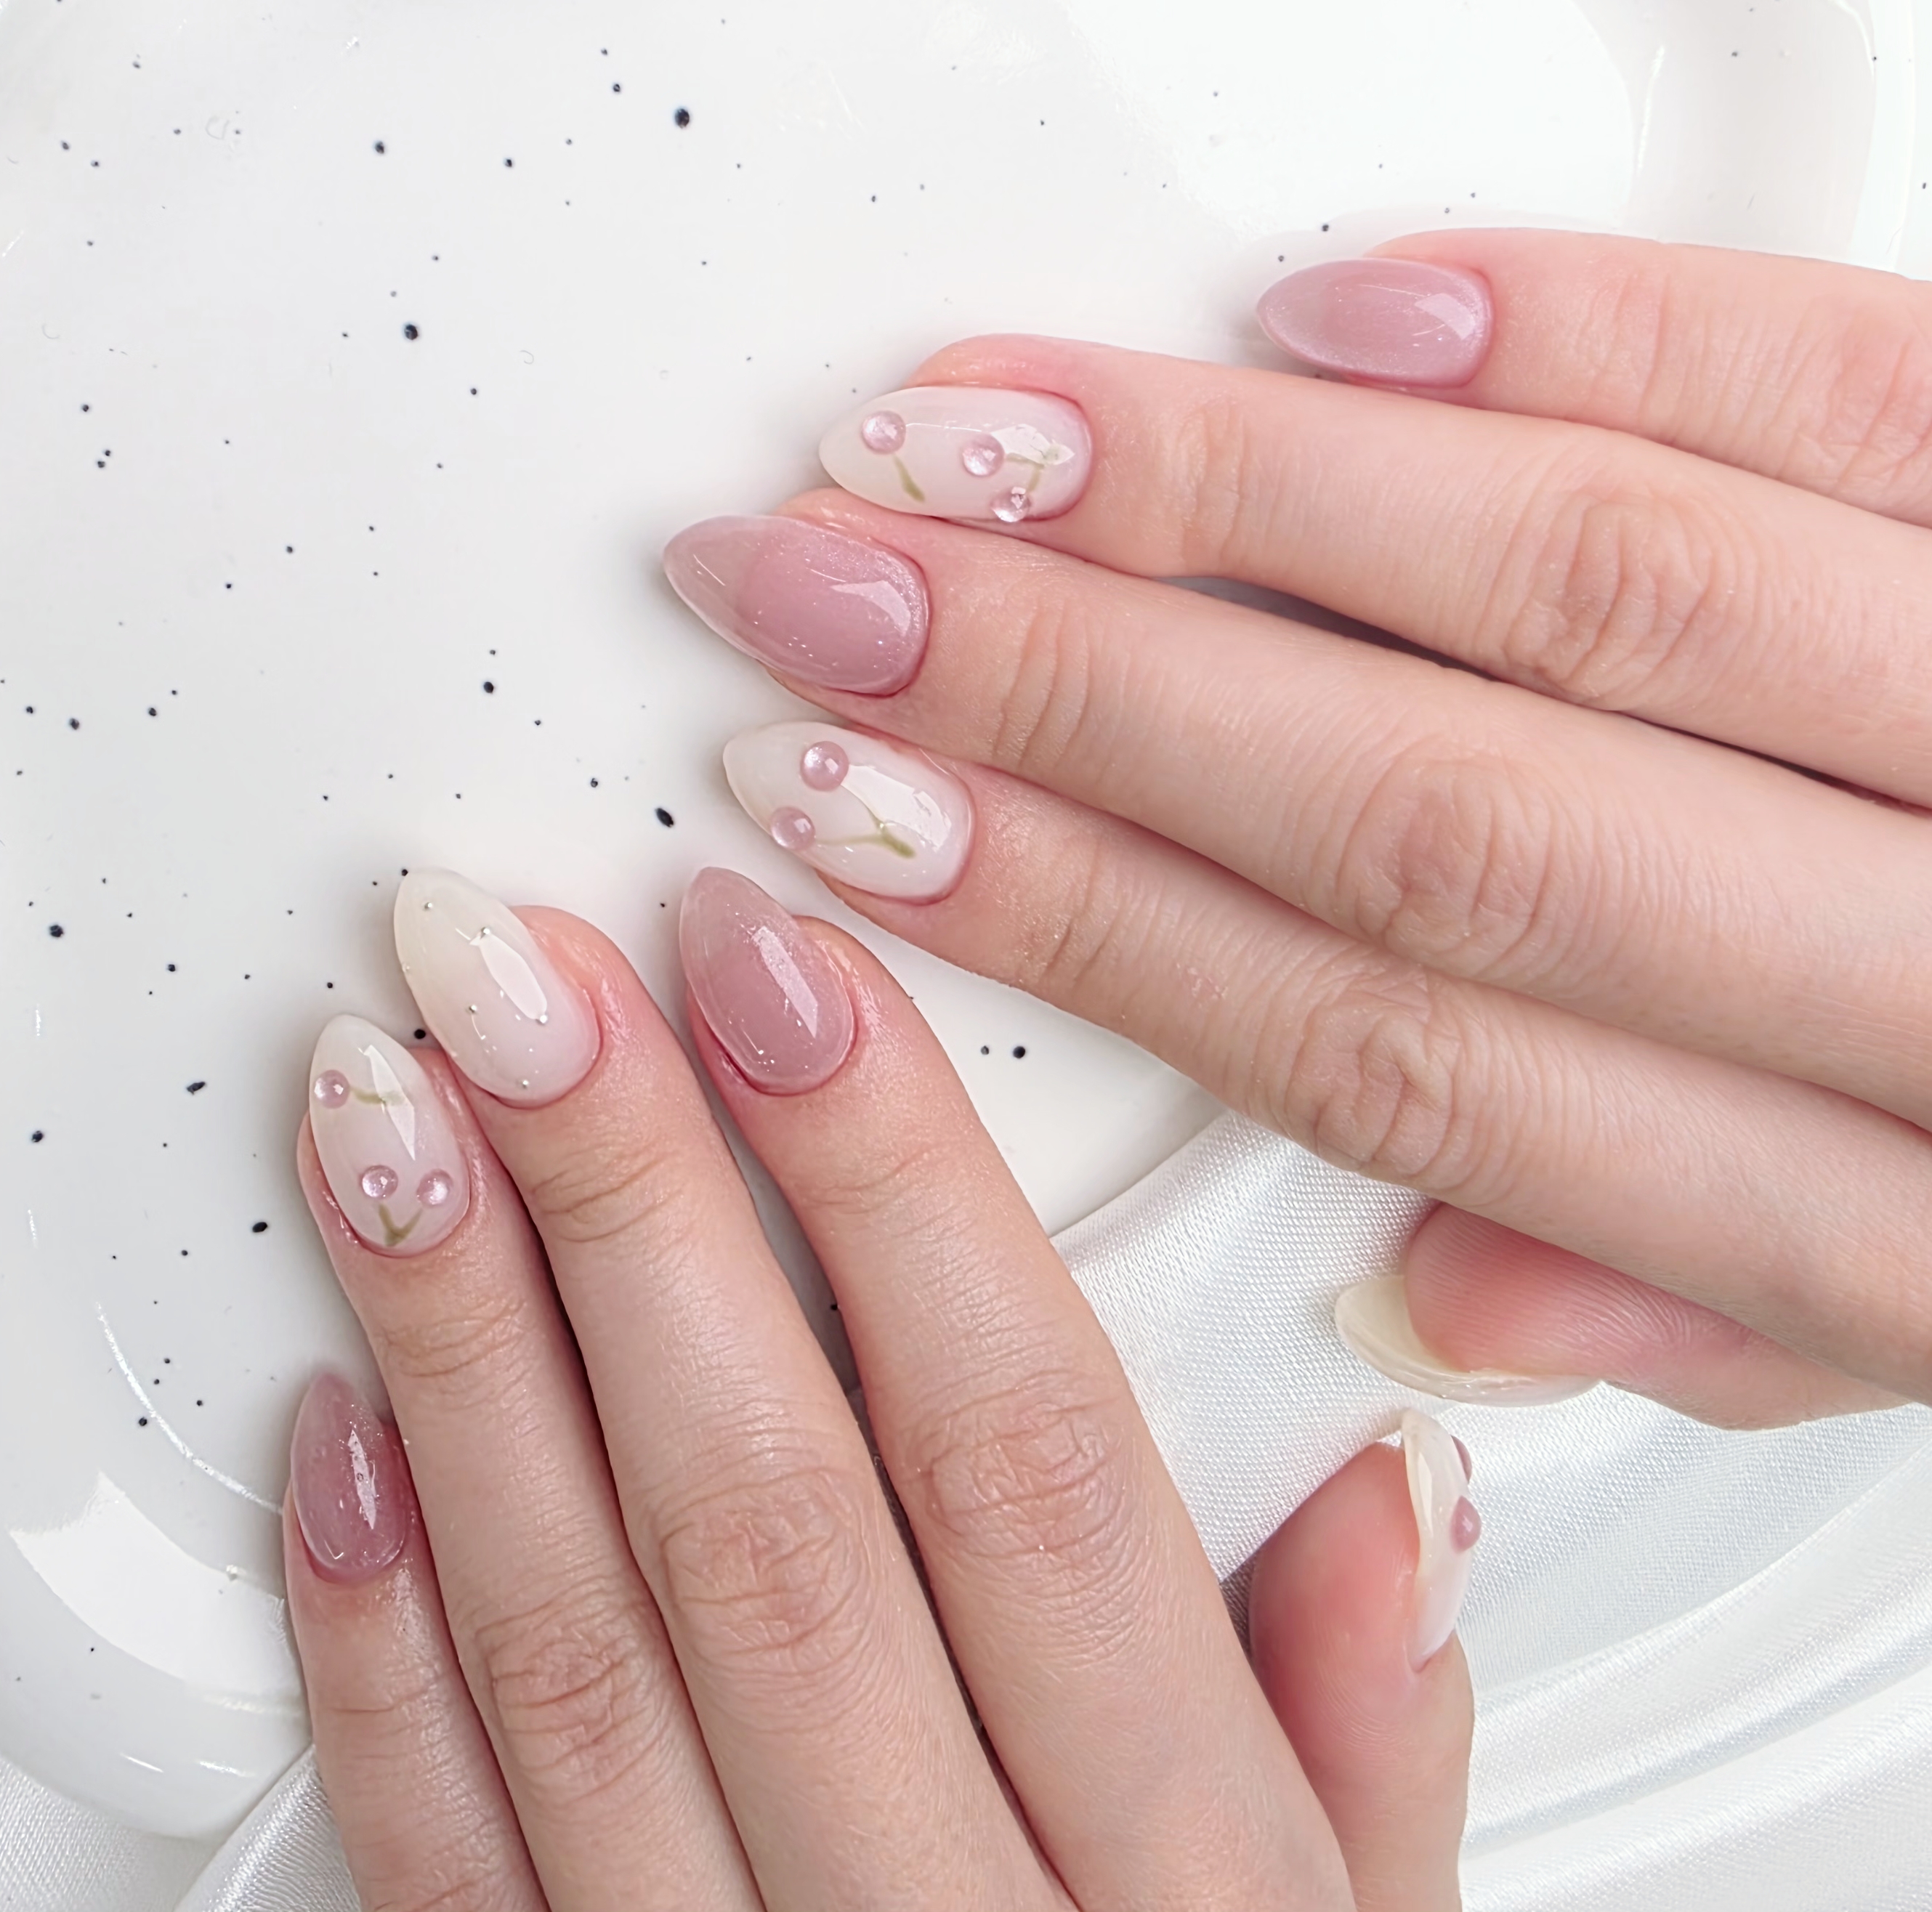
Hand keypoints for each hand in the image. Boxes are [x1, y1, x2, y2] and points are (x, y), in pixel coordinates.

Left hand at [287, 869, 1474, 1910]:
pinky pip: (434, 1851)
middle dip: (632, 1205)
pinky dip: (370, 1628)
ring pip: (570, 1641)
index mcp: (1178, 1899)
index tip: (787, 986)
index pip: (1025, 1466)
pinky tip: (341, 1423)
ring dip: (464, 1350)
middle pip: (769, 1513)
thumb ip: (1372, 1737)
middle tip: (528, 982)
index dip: (894, 1194)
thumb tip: (1384, 1491)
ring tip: (395, 1120)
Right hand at [664, 232, 1931, 1431]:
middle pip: (1422, 817)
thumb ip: (1718, 1326)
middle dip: (1073, 699)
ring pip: (1580, 597)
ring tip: (989, 443)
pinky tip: (1351, 304)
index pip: (1384, 1052)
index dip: (1085, 930)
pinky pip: (1842, 399)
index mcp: (1894, 1214)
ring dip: (1237, 502)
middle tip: (836, 600)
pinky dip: (1581, 340)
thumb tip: (1448, 1308)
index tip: (871, 834)